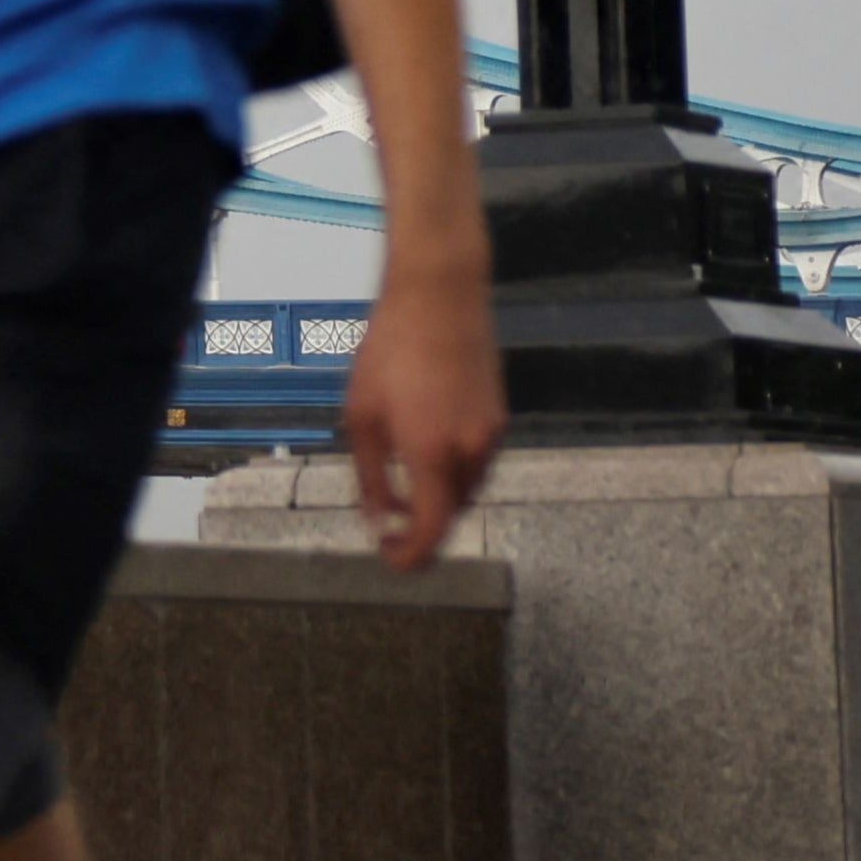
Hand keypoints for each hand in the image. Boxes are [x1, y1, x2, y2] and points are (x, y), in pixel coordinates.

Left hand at [344, 255, 505, 573]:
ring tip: (402, 486)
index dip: (411, 555)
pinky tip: (427, 451)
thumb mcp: (361, 417)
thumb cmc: (388, 354)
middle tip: (389, 528)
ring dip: (439, 498)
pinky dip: (454, 472)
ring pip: (467, 489)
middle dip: (422, 527)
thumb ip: (369, 476)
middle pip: (451, 513)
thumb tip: (377, 521)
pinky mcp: (500, 418)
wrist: (440, 300)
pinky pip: (478, 462)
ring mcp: (491, 434)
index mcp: (431, 454)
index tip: (392, 559)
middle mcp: (469, 451)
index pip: (431, 529)